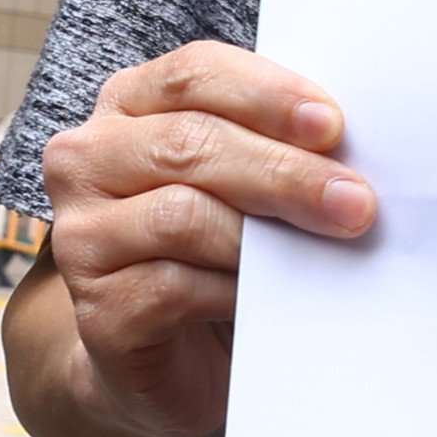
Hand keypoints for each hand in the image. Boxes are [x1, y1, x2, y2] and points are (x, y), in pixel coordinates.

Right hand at [2, 43, 373, 436]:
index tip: (332, 124)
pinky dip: (235, 291)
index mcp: (128, 105)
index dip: (265, 94)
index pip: (192, 74)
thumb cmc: (217, 252)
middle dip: (283, 170)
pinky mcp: (96, 310)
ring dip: (268, 234)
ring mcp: (80, 236)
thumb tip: (347, 145)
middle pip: (189, 143)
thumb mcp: (243, 183)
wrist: (170, 362)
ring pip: (182, 215)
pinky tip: (274, 299)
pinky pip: (173, 288)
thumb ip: (273, 147)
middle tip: (355, 200)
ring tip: (332, 246)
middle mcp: (87, 159)